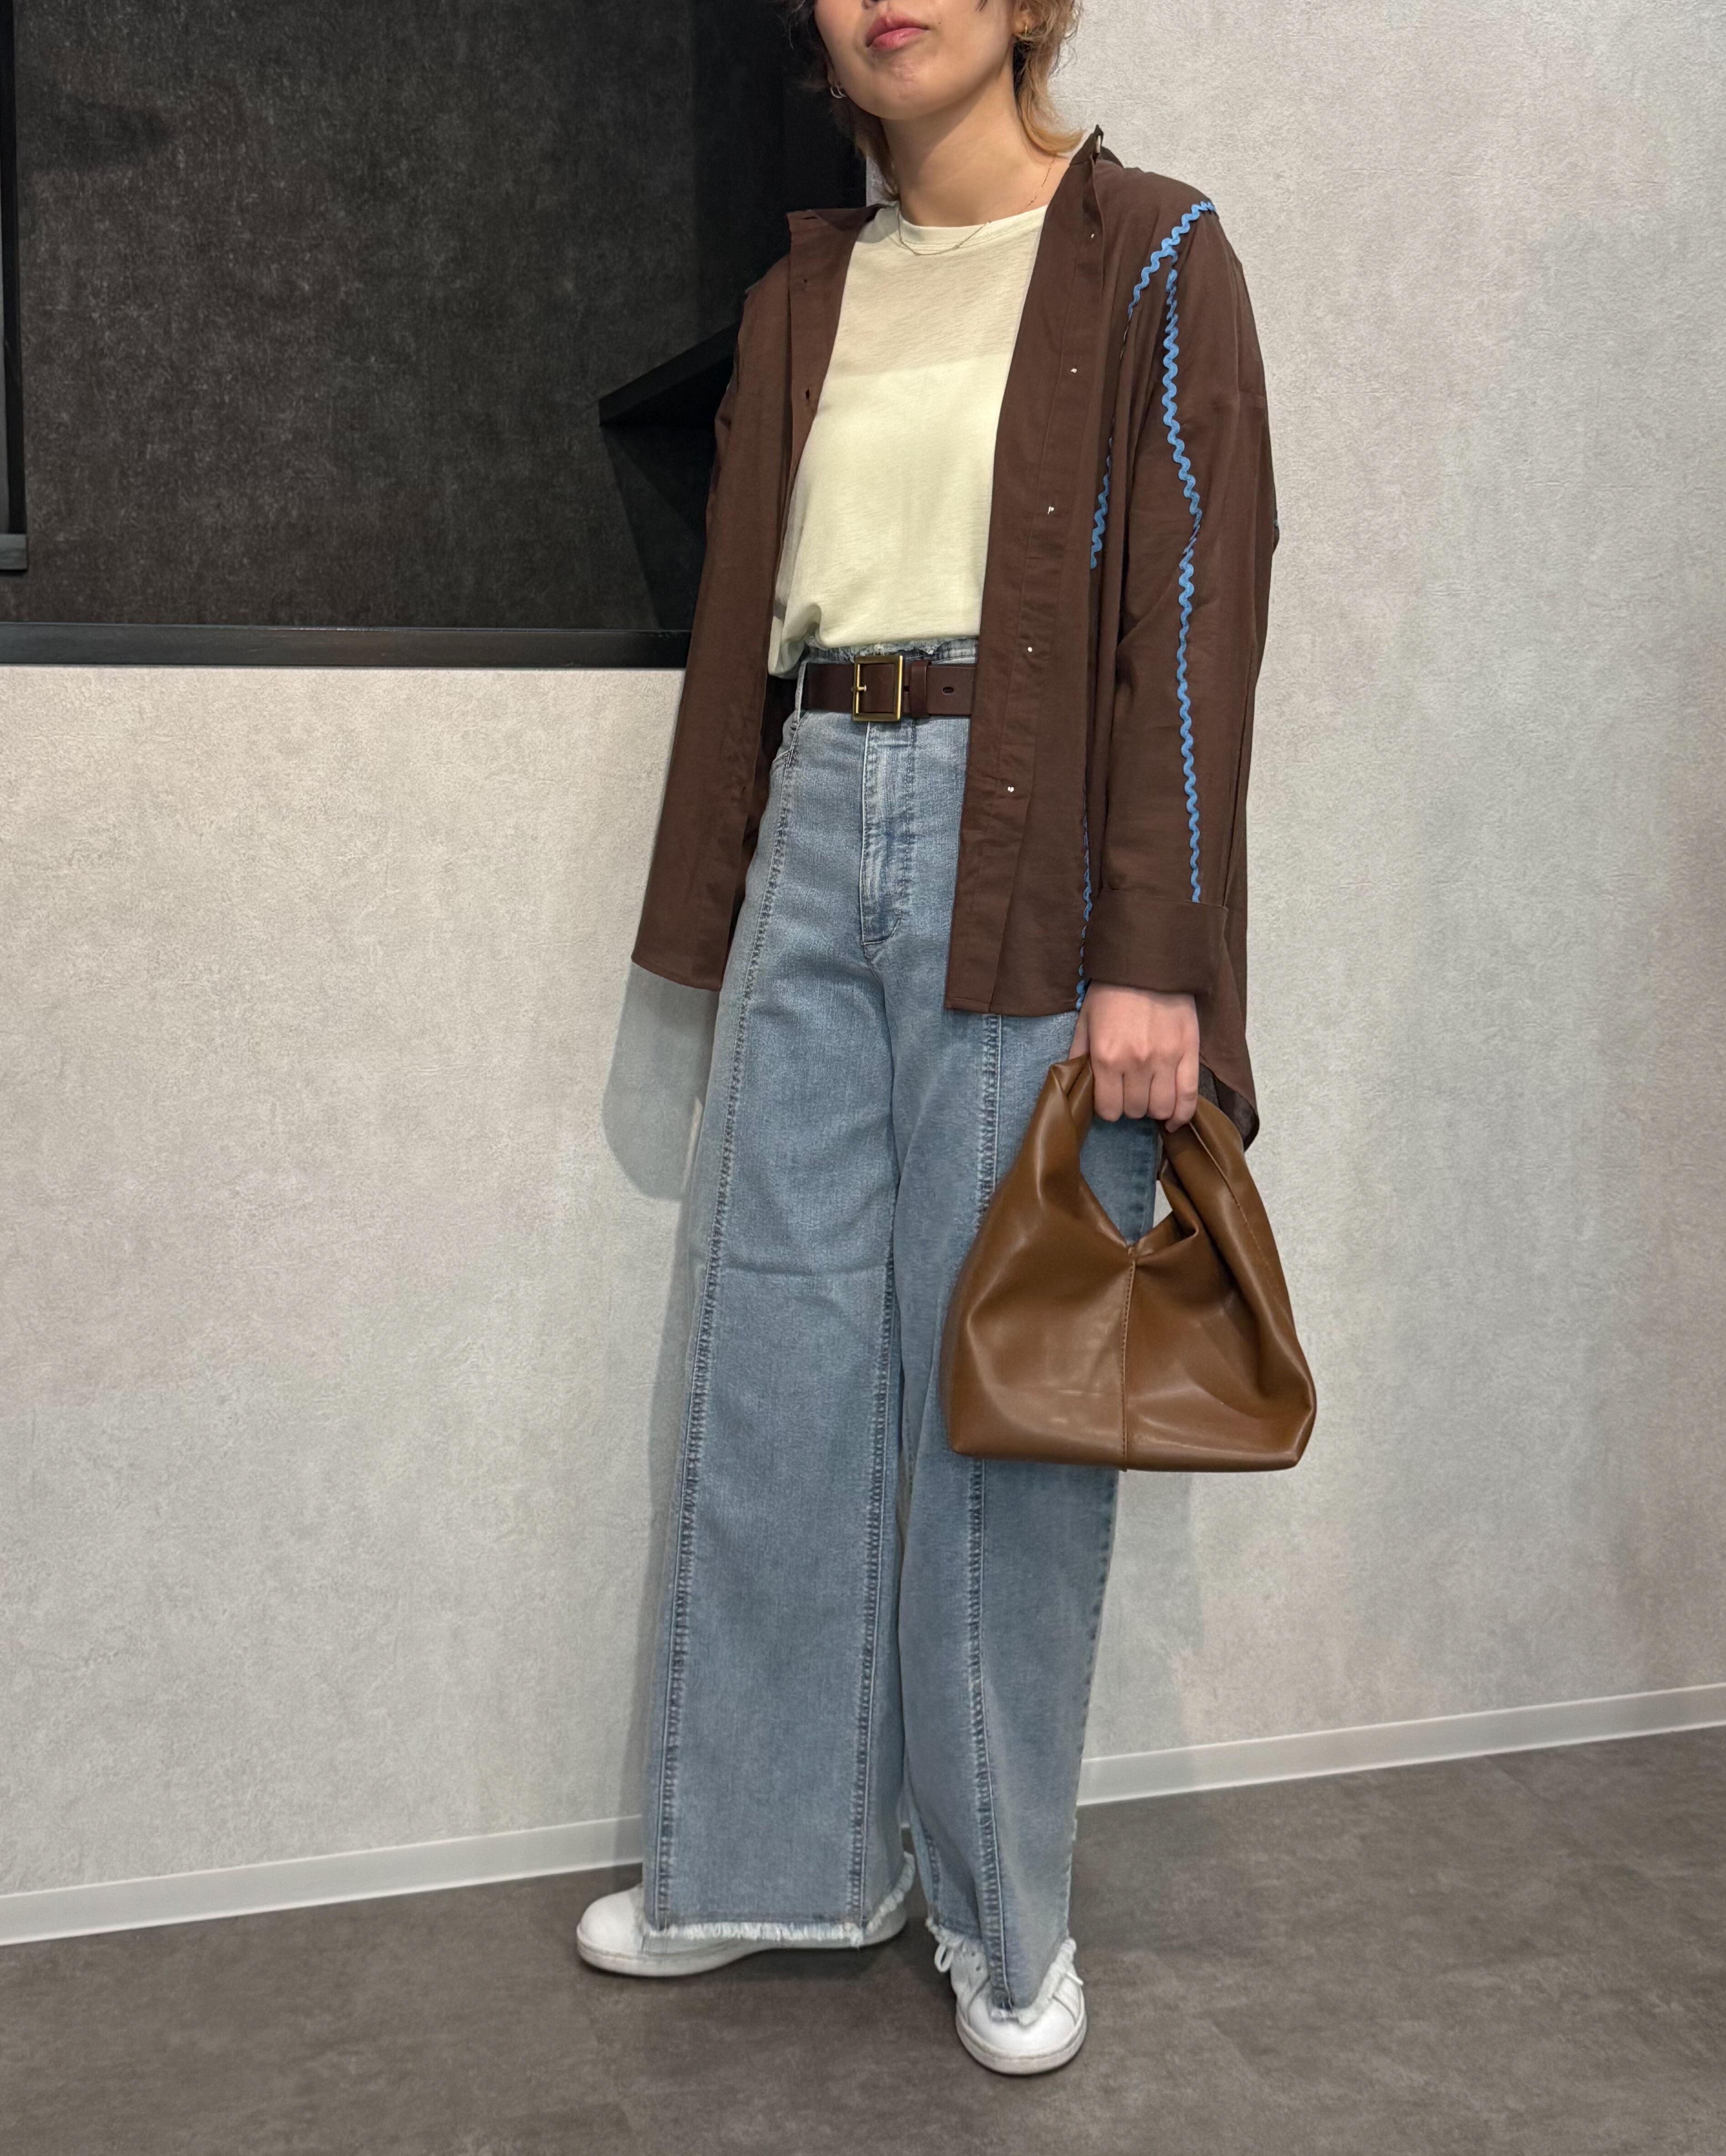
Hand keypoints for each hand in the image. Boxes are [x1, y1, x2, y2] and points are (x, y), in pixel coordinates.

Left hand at [1068, 983, 1199, 1126]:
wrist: (1149, 963)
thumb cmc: (1113, 991)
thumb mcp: (1085, 1021)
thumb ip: (1079, 1055)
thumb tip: (1076, 1082)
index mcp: (1108, 1057)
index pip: (1109, 1109)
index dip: (1107, 1108)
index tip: (1110, 1098)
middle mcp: (1137, 1064)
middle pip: (1135, 1110)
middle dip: (1130, 1106)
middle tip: (1129, 1091)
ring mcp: (1166, 1060)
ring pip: (1161, 1108)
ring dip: (1153, 1108)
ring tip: (1150, 1096)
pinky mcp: (1189, 1054)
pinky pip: (1189, 1096)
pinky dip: (1182, 1114)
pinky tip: (1173, 1119)